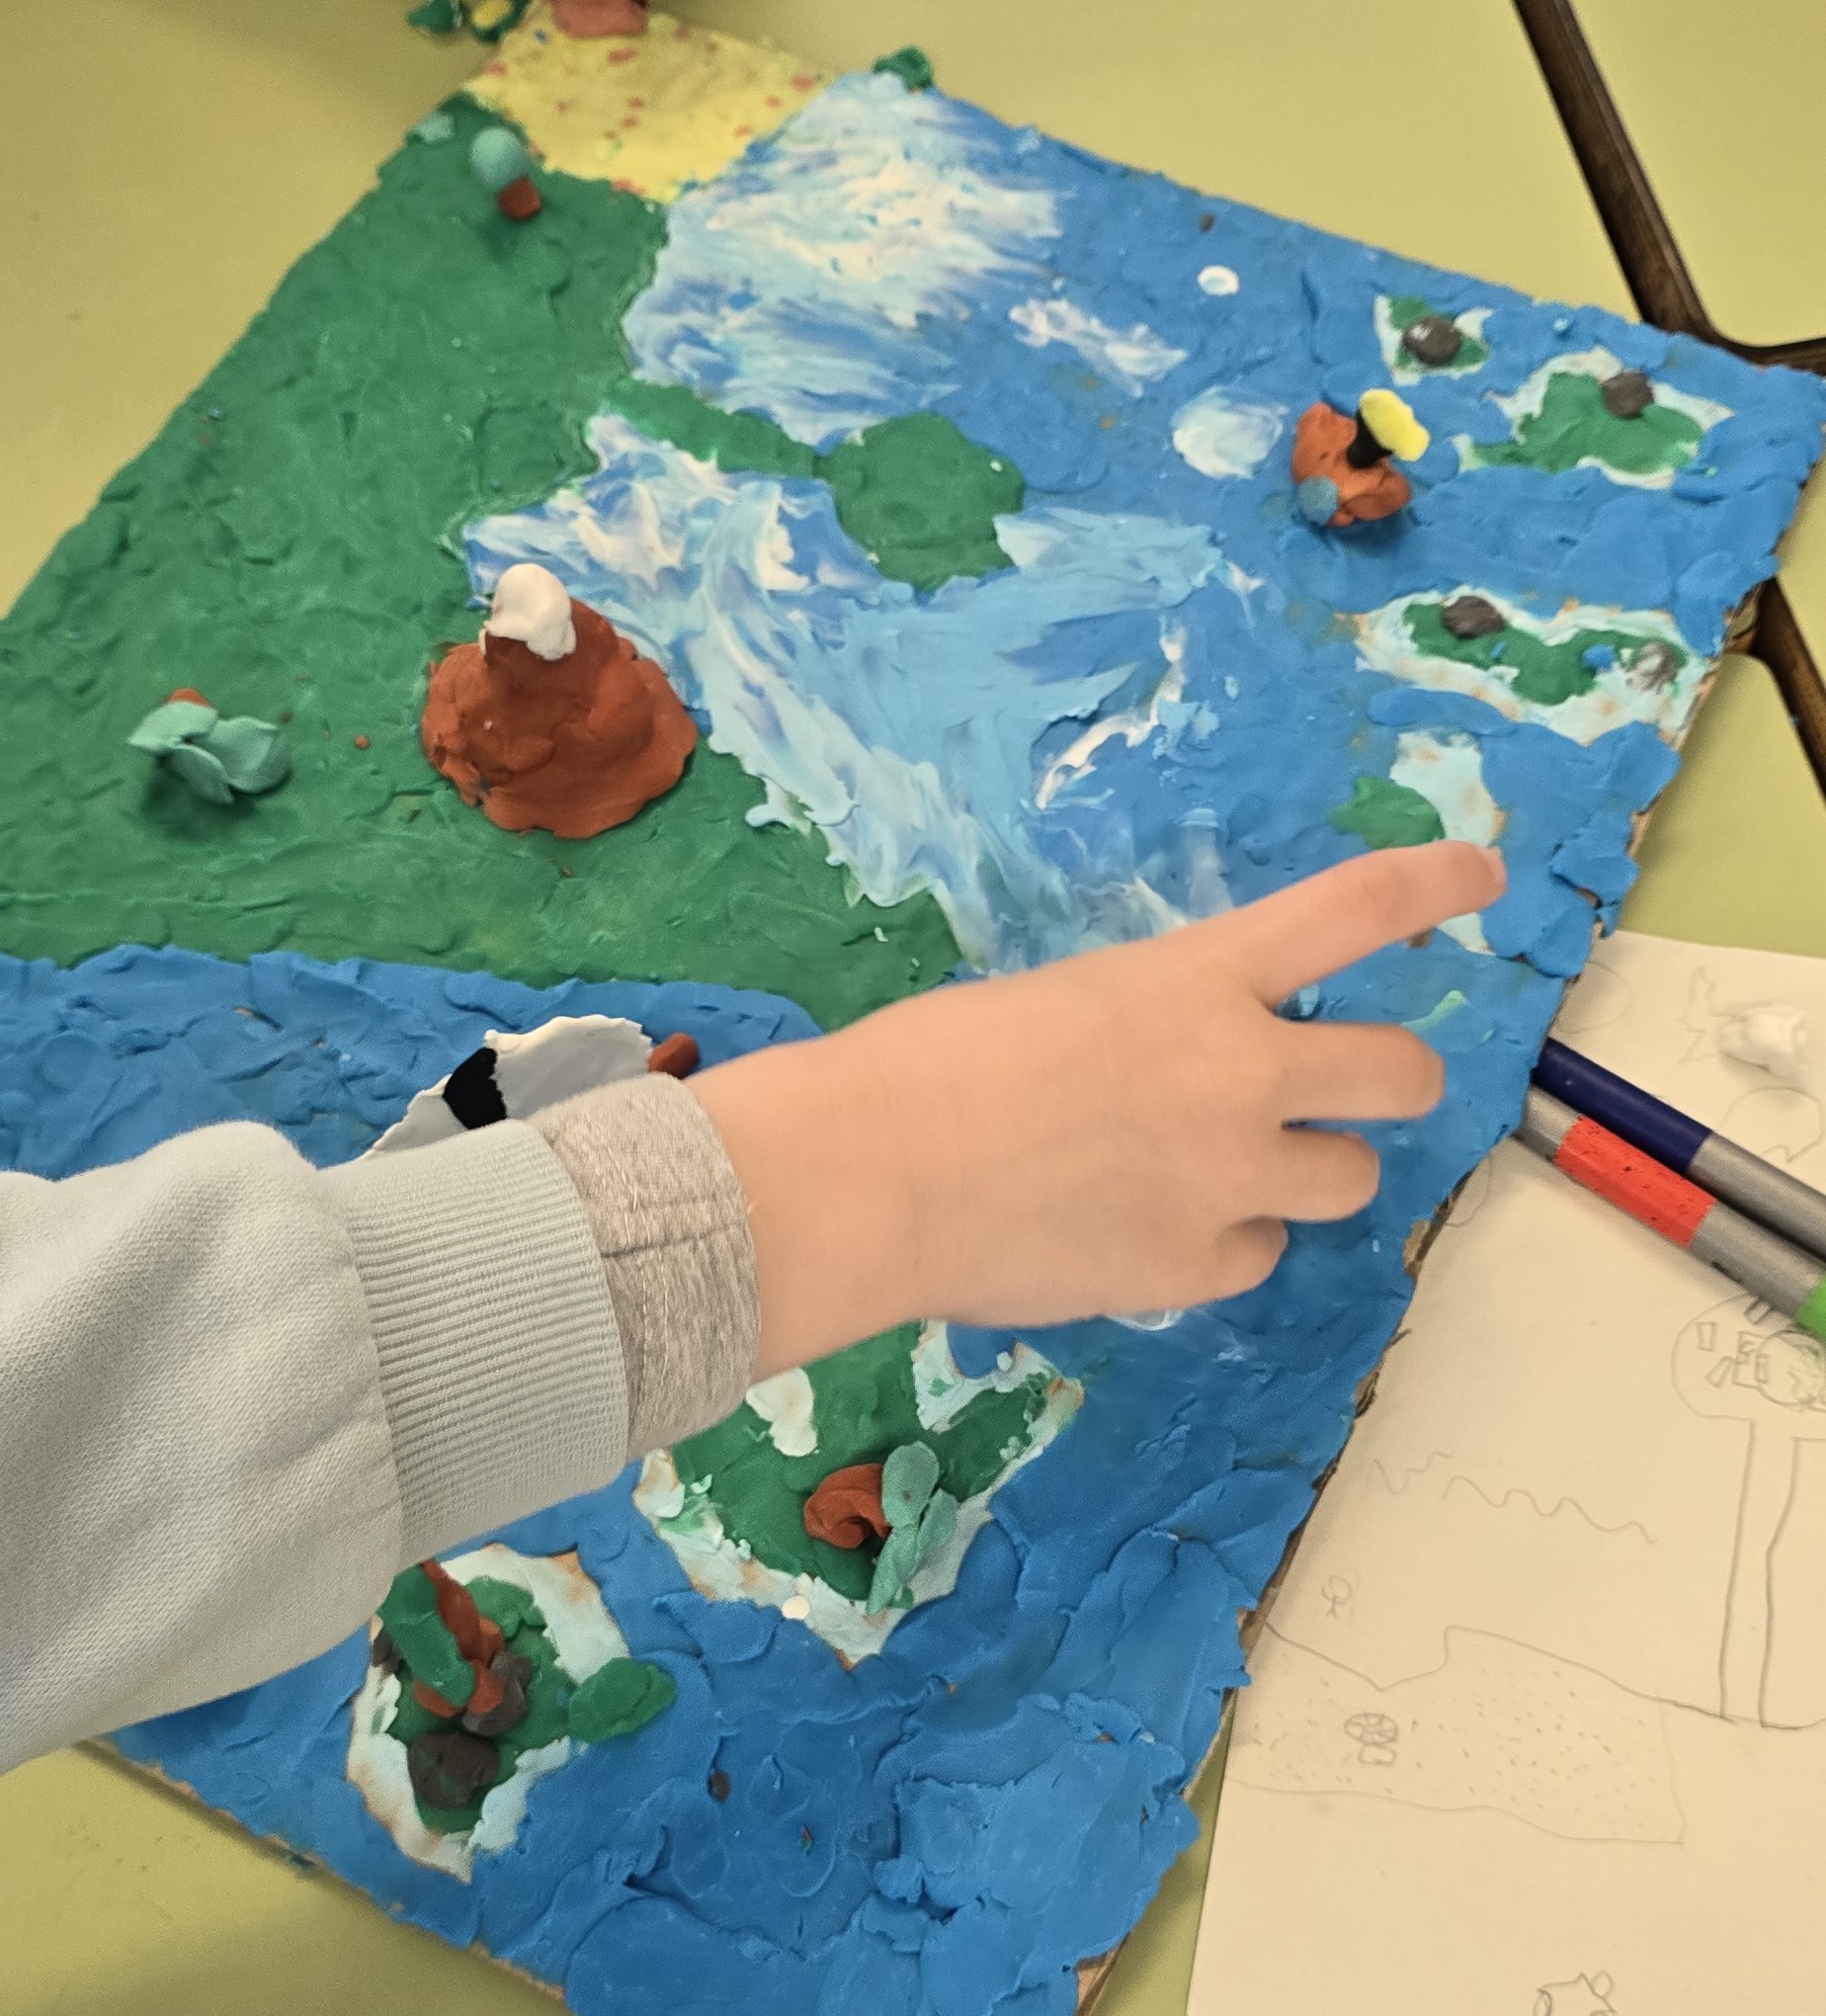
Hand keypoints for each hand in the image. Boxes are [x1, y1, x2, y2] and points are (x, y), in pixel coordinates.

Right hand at [692, 842, 1505, 1373]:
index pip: (1353, 909)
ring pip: (1351, 1179)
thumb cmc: (930, 1063)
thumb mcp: (1062, 1005)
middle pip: (1403, 1074)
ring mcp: (1233, 1179)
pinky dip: (1220, 1242)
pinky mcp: (1200, 1270)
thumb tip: (1171, 1079)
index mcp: (1197, 979)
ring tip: (1217, 1176)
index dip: (1434, 882)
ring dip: (1303, 1169)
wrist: (872, 1177)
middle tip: (1348, 1089)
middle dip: (1391, 1079)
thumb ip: (1151, 1028)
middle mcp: (1244, 1073)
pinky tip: (1142, 1235)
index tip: (1481, 873)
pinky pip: (1258, 1252)